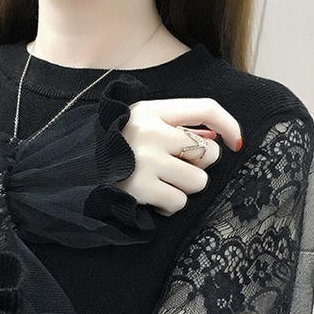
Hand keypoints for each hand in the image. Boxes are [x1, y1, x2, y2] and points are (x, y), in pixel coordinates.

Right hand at [118, 98, 242, 215]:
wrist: (77, 172)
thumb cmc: (115, 148)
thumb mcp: (141, 125)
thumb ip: (177, 127)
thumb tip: (218, 138)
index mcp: (151, 111)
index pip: (205, 108)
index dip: (229, 124)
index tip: (236, 142)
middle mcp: (150, 132)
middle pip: (208, 151)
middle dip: (198, 165)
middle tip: (173, 167)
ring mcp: (146, 161)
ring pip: (198, 181)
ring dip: (184, 188)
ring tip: (160, 183)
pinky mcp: (141, 188)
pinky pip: (178, 201)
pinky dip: (169, 205)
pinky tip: (152, 197)